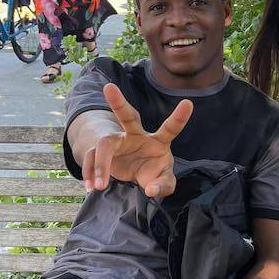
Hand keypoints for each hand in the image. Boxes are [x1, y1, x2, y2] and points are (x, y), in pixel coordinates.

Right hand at [82, 82, 192, 196]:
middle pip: (128, 117)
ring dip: (101, 165)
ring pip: (105, 143)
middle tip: (108, 88)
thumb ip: (164, 185)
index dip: (179, 118)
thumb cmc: (153, 171)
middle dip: (119, 103)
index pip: (170, 129)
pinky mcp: (103, 151)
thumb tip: (151, 190)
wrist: (133, 171)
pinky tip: (90, 186)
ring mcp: (118, 141)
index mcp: (158, 141)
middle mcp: (136, 135)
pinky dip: (90, 173)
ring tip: (99, 186)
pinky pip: (92, 157)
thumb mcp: (163, 181)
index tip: (188, 103)